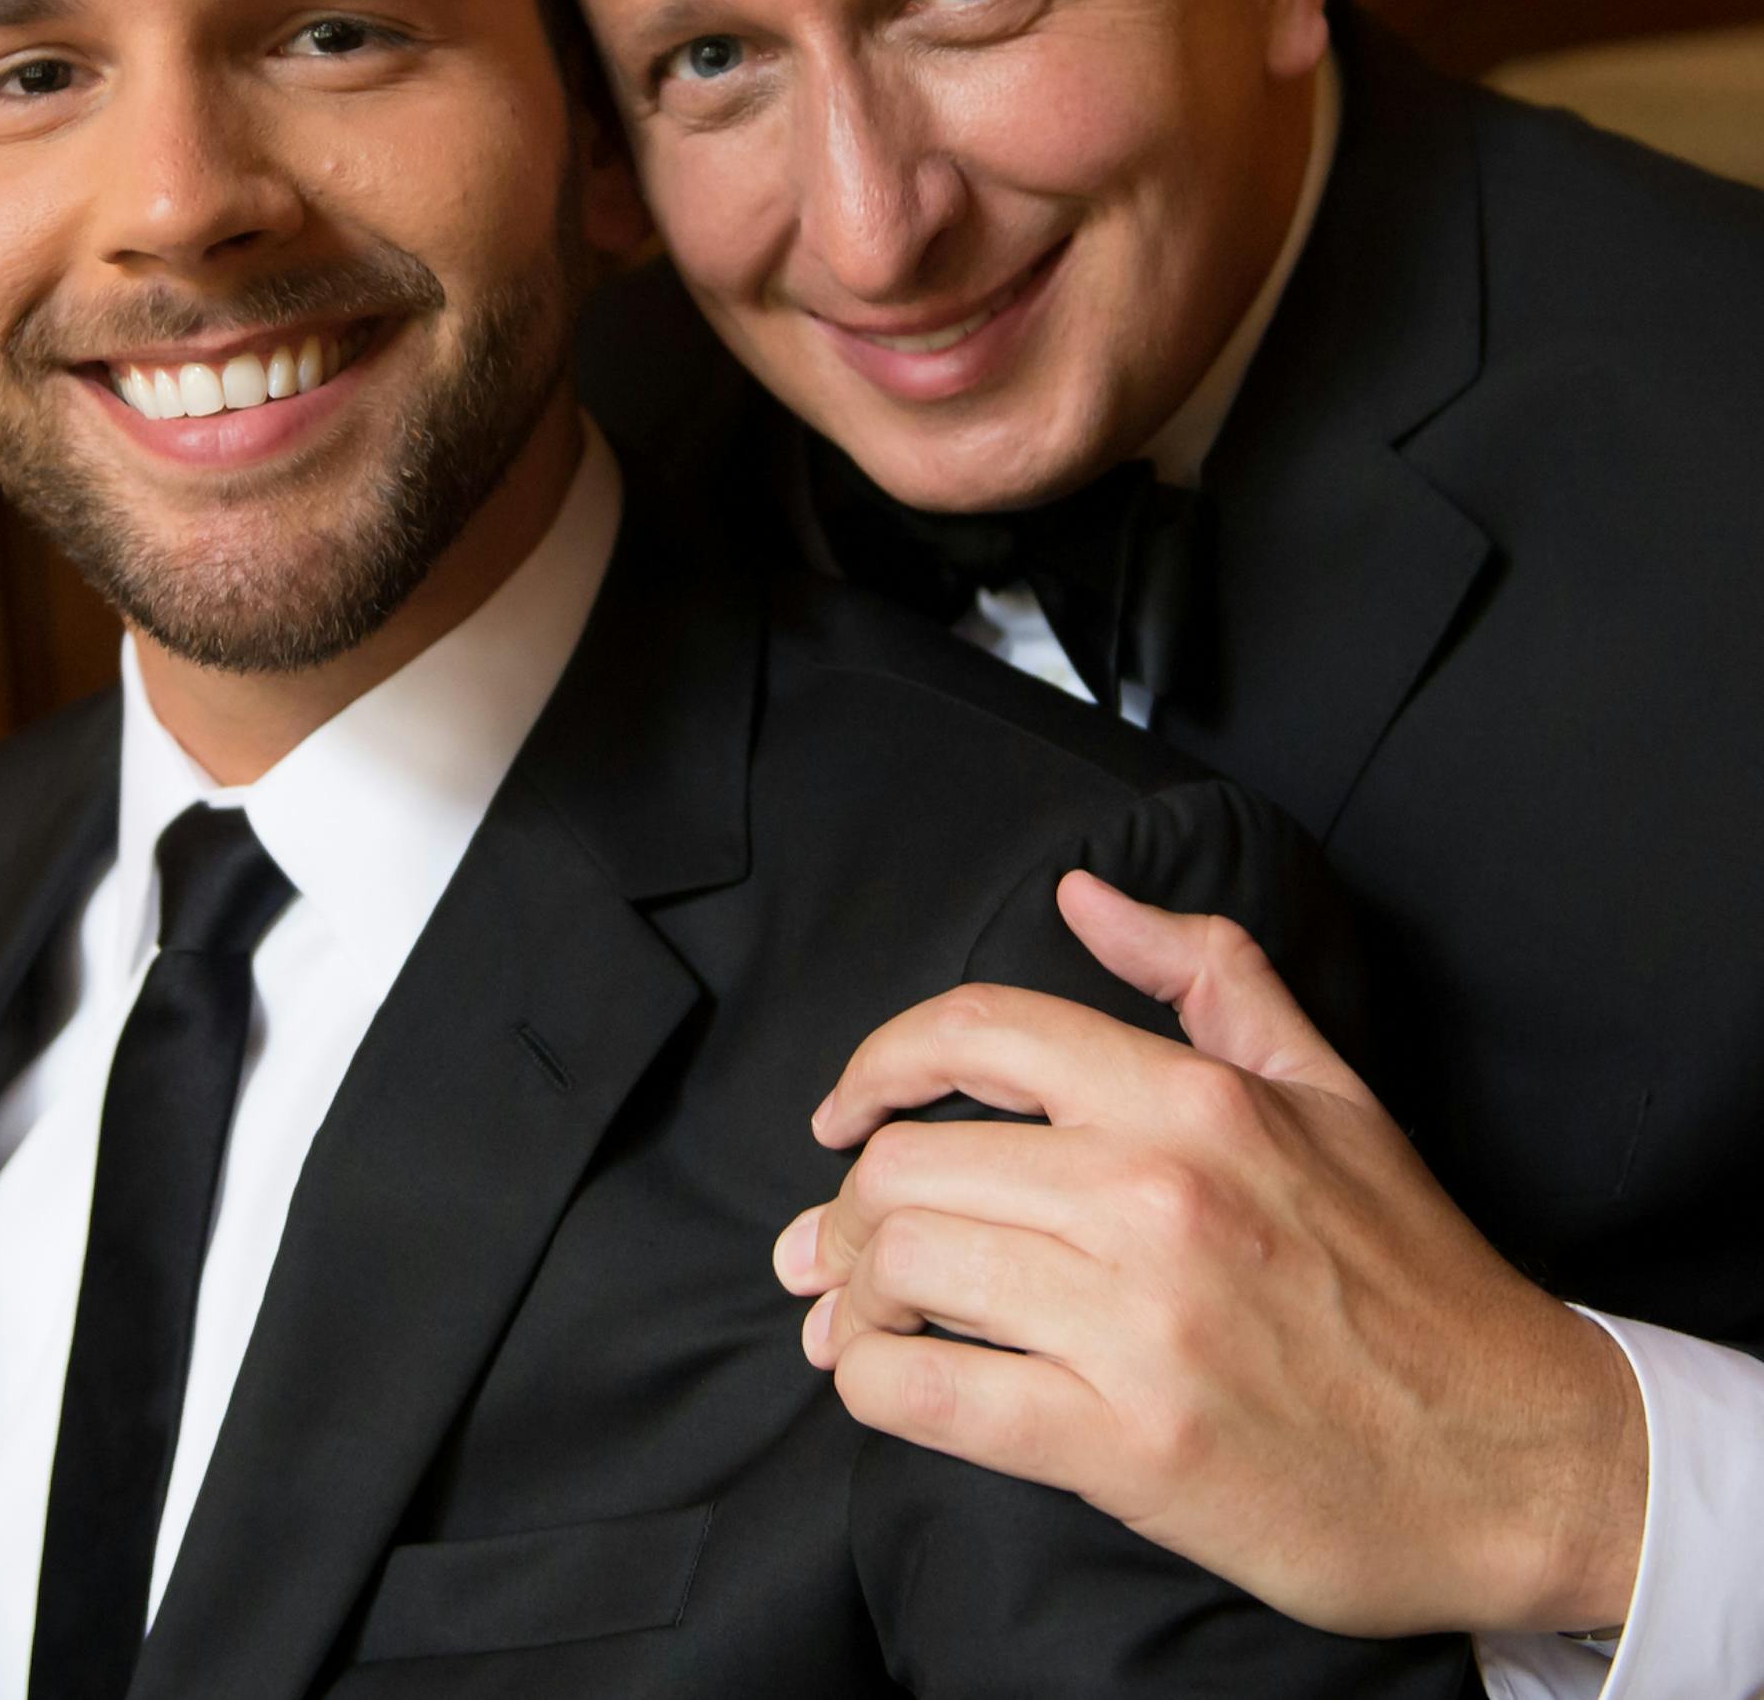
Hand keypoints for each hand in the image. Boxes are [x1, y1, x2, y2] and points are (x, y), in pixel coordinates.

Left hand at [773, 871, 1646, 1639]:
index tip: (843, 1112)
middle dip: (845, 1206)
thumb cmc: (1413, 1274)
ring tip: (851, 1318)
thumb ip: (1206, 973)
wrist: (1516, 1456)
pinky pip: (932, 1395)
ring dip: (849, 1297)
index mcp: (1192, 1097)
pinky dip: (876, 1384)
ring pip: (905, 1268)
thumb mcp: (1329, 1088)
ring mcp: (1136, 1321)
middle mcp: (1153, 1192)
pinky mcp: (1126, 1445)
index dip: (878, 1063)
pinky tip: (881, 1381)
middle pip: (910, 1163)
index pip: (976, 1031)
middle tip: (832, 1246)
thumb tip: (1085, 893)